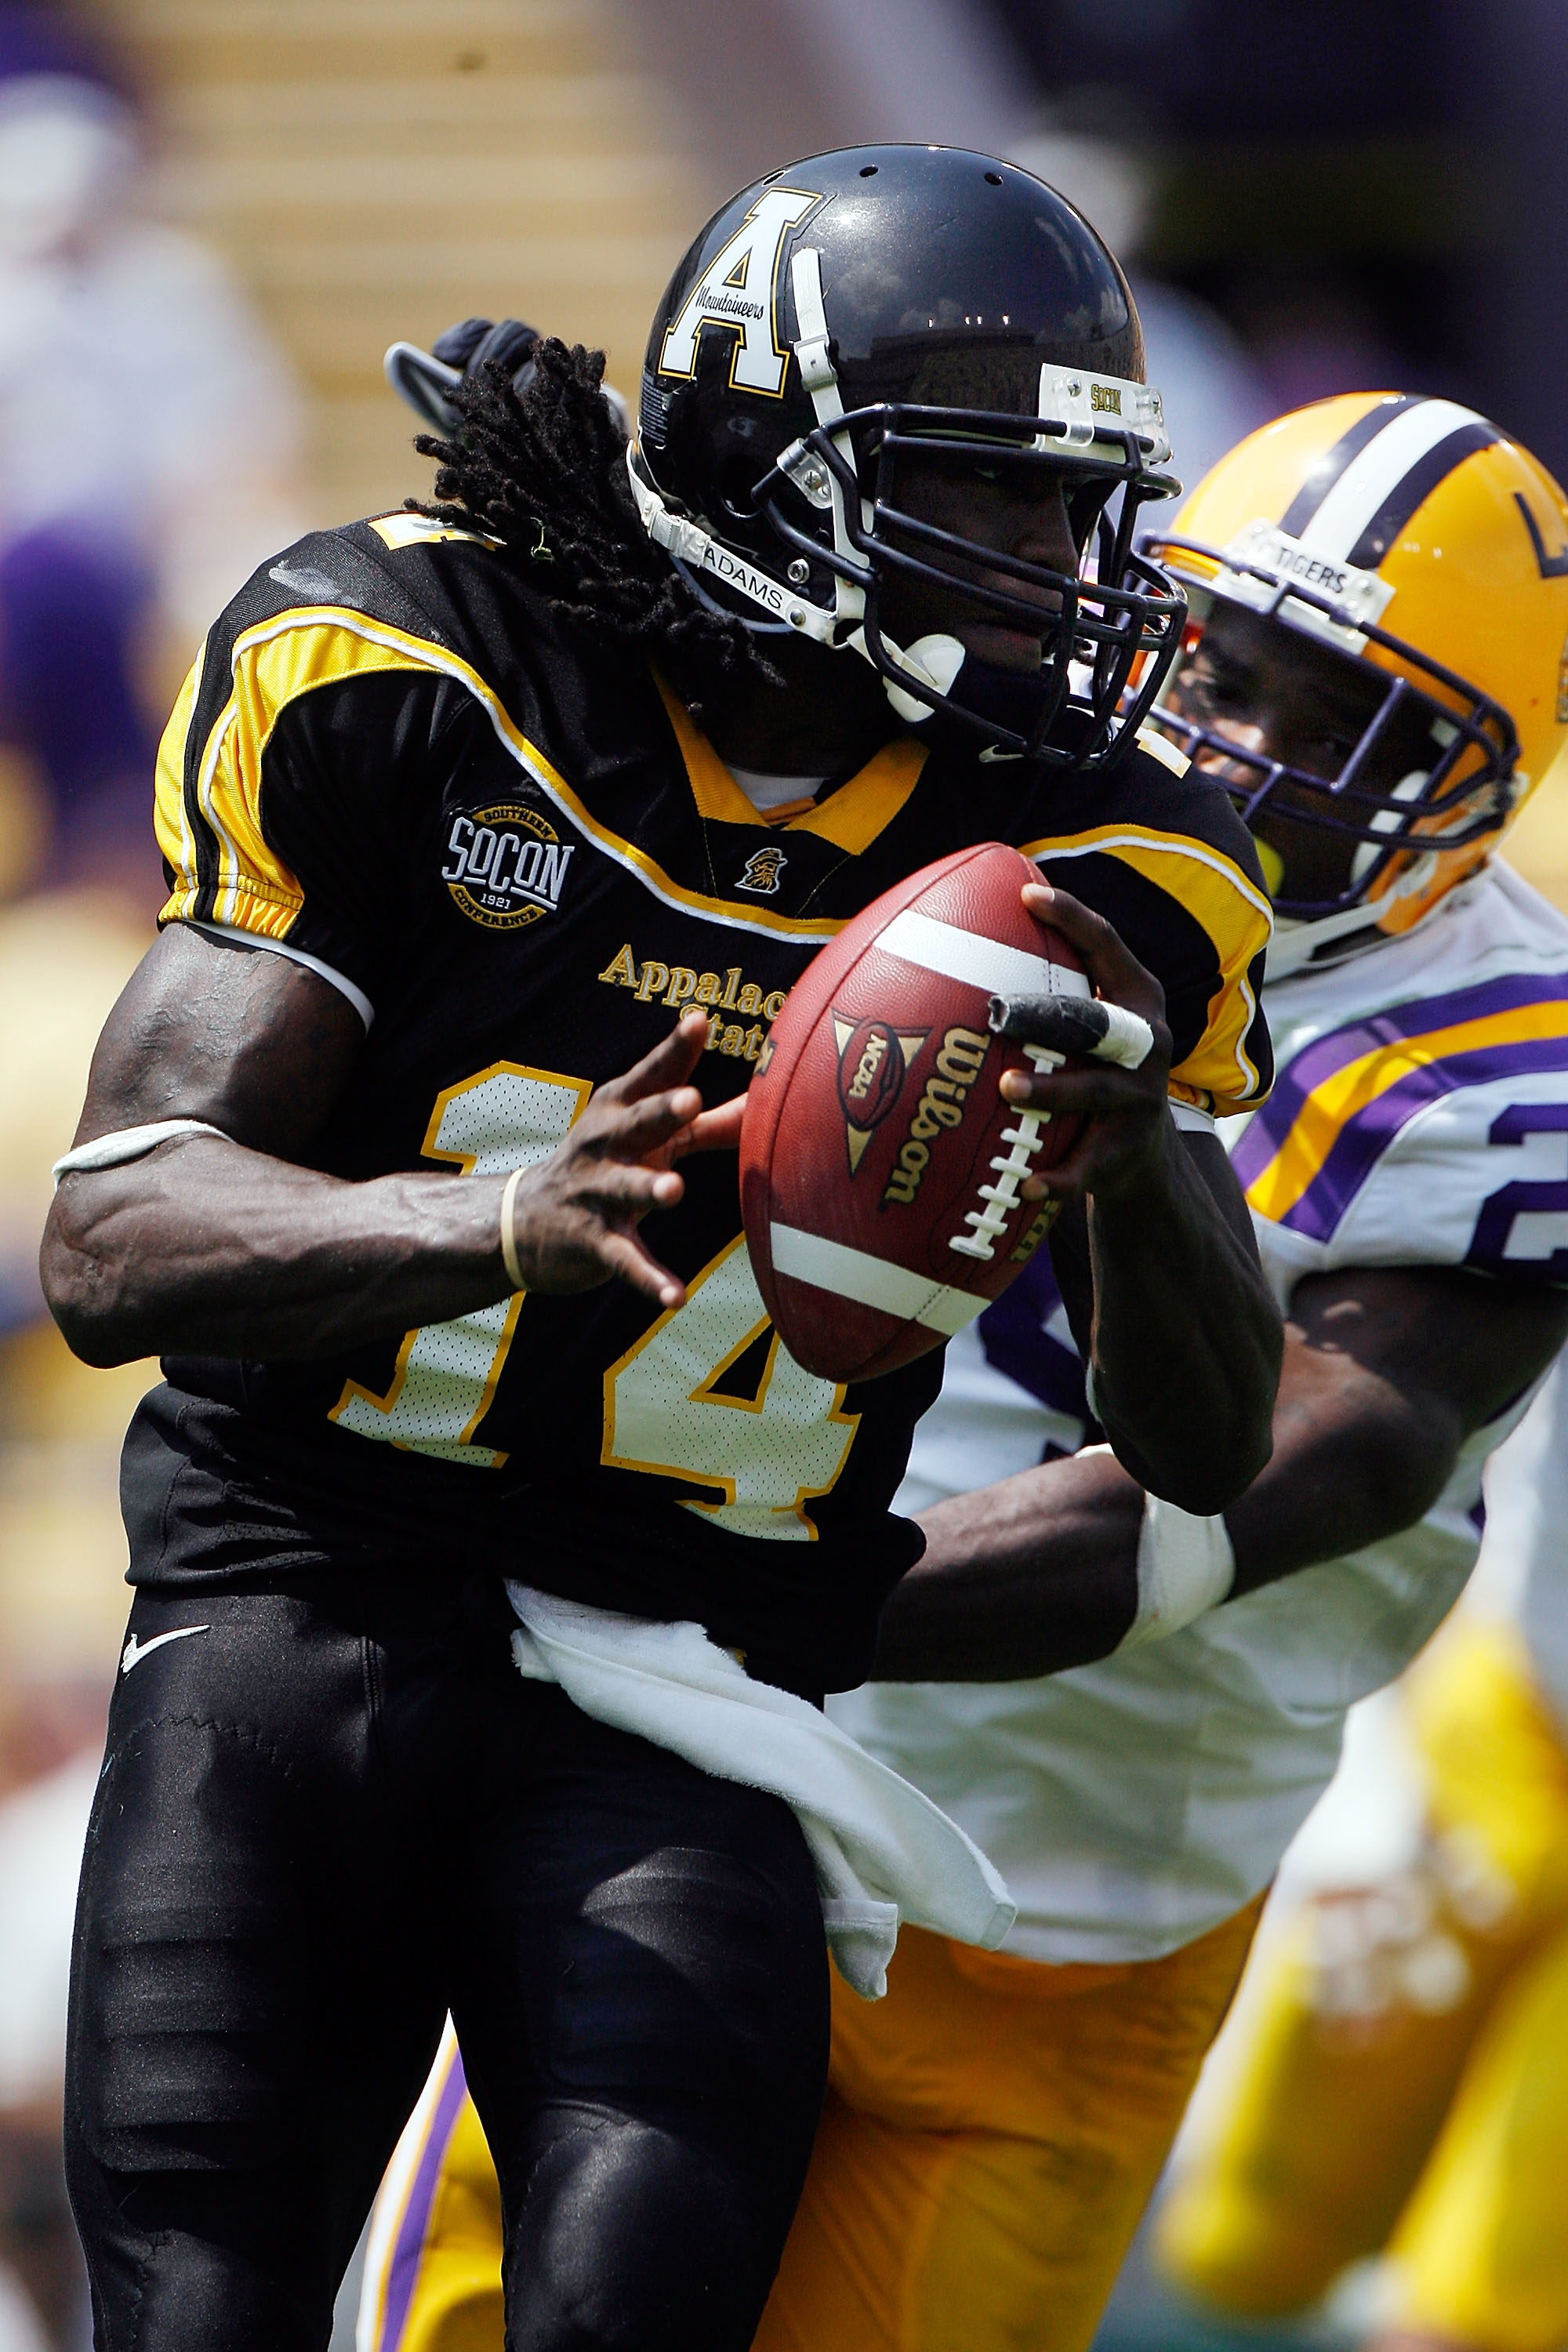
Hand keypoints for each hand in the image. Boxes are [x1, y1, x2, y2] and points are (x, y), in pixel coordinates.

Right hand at [505, 1009, 743, 1309]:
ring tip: (673, 1190)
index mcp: (619, 1111)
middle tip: (690, 1099)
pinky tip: (675, 1297)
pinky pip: (626, 1261)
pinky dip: (650, 1280)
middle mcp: (604, 1145)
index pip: (650, 1076)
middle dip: (661, 1111)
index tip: (698, 1021)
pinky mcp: (594, 1242)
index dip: (674, 1050)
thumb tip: (764, 1103)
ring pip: (625, 1190)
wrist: (522, 1222)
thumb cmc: (602, 1164)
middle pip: (636, 1125)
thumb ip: (704, 1122)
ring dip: (648, 1189)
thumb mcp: (642, 1136)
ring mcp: (596, 1193)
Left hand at [1005, 882, 1174, 1202]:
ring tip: (1006, 1088)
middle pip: (1098, 1022)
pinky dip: (1058, 1177)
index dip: (1072, 918)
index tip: (1026, 894)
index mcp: (1136, 998)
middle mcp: (1145, 1043)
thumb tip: (965, 932)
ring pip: (1095, 1091)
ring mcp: (1141, 1097)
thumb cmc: (1092, 1069)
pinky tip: (1024, 1185)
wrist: (1142, 1158)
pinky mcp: (1128, 1149)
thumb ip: (1051, 986)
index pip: (1107, 946)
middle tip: (997, 1013)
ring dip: (1050, 1090)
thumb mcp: (1086, 1026)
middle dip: (1051, 1014)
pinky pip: (1089, 1165)